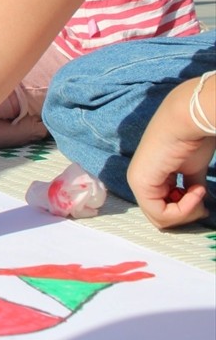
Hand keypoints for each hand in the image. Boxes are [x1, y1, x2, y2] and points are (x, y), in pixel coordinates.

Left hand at [127, 78, 212, 228]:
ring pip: (161, 219)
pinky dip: (184, 209)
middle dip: (186, 215)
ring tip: (198, 192)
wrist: (188, 119)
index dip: (186, 210)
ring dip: (186, 212)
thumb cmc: (191, 139)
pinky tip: (195, 191)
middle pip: (162, 218)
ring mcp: (137, 183)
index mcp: (149, 178)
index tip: (201, 196)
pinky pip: (161, 214)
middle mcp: (139, 182)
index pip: (164, 210)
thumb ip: (190, 188)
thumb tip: (197, 204)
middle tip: (201, 200)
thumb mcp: (192, 170)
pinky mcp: (141, 183)